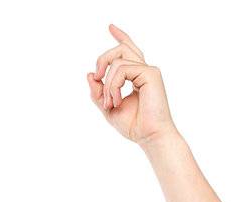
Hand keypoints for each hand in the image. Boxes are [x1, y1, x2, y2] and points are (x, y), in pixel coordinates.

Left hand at [87, 24, 175, 145]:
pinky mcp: (150, 73)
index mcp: (136, 75)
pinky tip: (117, 100)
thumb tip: (89, 75)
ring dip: (107, 83)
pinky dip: (114, 85)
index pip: (128, 50)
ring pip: (118, 60)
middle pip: (120, 49)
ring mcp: (147, 70)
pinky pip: (122, 69)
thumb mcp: (108, 108)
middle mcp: (143, 69)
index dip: (120, 36)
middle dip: (102, 60)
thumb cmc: (134, 125)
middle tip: (96, 77)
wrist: (149, 136)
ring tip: (111, 103)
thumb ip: (98, 92)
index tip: (110, 27)